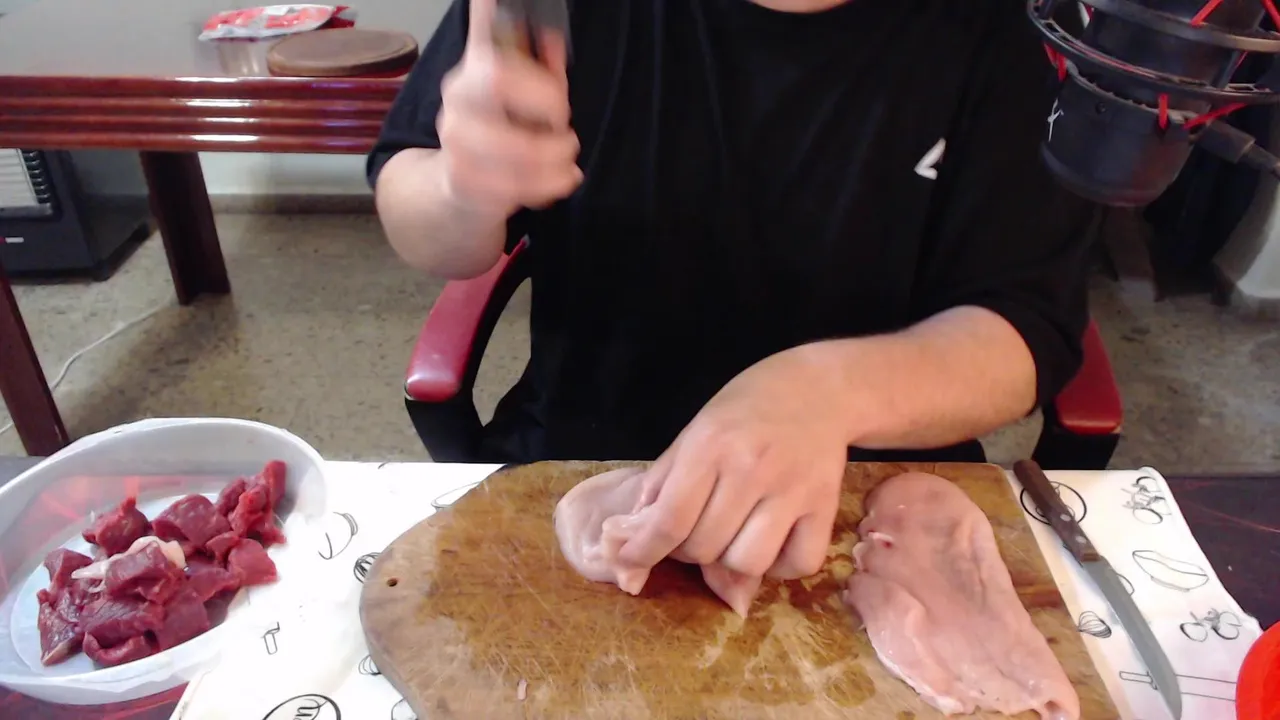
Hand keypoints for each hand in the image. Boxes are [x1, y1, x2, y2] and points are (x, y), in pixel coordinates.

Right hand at [436, 0, 582, 215]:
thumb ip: (542, 63)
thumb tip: (552, 38)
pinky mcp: (462, 182)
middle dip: (551, 130)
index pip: (501, 72)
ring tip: (566, 161)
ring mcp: (455, 144)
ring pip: (517, 156)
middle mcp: (456, 103)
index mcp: (471, 71)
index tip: (561, 105)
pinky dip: (549, 185)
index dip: (542, 90)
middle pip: (506, 111)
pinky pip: (515, 187)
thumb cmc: (501, 126)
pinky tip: (561, 179)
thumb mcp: (524, 88)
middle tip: (567, 138)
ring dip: (556, 161)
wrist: (457, 178)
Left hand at [618, 346, 849, 579]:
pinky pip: (798, 564)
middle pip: (705, 548)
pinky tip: (773, 544)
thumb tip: (633, 536)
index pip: (670, 520)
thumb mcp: (695, 431)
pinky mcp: (826, 505)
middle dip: (690, 551)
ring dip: (732, 563)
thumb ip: (662, 482)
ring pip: (747, 563)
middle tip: (697, 531)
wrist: (819, 388)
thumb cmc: (748, 407)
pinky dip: (780, 567)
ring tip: (734, 537)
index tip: (630, 564)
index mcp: (710, 446)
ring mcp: (792, 490)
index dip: (644, 551)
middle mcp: (751, 469)